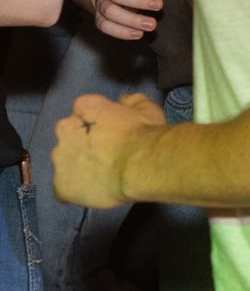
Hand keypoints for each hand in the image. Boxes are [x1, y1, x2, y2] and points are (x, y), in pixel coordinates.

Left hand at [53, 91, 163, 210]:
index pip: (83, 108)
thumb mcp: (148, 110)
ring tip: (102, 173)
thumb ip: (132, 102)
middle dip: (82, 141)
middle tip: (106, 151)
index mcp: (84, 106)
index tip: (110, 128)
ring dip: (78, 164)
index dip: (97, 119)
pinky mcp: (61, 185)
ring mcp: (60, 159)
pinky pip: (65, 187)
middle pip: (69, 134)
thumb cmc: (145, 136)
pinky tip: (94, 189)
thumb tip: (123, 101)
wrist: (140, 168)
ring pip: (65, 161)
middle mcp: (65, 129)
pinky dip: (76, 188)